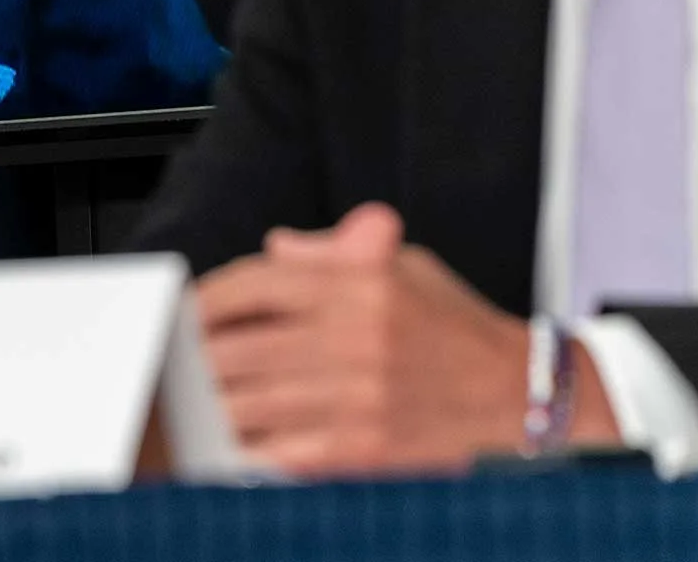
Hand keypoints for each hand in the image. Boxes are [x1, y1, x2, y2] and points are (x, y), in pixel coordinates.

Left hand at [194, 203, 618, 477]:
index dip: (207, 299)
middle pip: (237, 345)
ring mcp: (355, 397)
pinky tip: (228, 446)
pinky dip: (247, 450)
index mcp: (357, 285)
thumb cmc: (463, 335)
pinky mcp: (363, 450)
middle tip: (169, 365)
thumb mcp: (407, 272)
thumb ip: (336, 255)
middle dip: (195, 358)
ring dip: (209, 408)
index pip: (253, 283)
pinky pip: (280, 450)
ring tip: (185, 407)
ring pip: (248, 402)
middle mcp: (352, 336)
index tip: (184, 314)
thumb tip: (277, 246)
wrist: (529, 404)